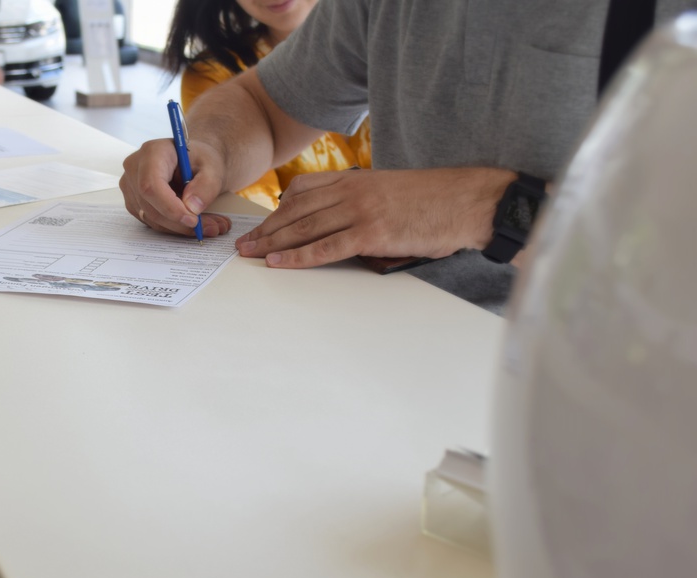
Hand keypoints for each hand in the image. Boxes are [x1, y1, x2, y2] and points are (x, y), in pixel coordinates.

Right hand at [120, 138, 232, 237]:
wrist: (194, 161)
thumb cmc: (200, 159)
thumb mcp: (213, 168)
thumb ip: (206, 186)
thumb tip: (192, 208)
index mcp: (152, 152)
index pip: (151, 185)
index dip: (170, 207)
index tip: (192, 219)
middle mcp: (135, 168)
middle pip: (150, 205)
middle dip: (180, 222)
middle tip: (210, 227)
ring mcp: (131, 186)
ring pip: (152, 218)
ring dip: (181, 227)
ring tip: (209, 225)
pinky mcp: (134, 202)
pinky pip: (152, 222)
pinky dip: (175, 226)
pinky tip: (193, 222)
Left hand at [235, 168, 516, 266]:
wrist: (470, 201)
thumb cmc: (437, 201)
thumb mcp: (392, 192)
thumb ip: (363, 203)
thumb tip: (343, 227)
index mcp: (356, 179)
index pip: (303, 191)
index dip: (277, 210)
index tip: (261, 224)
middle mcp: (352, 191)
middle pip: (296, 212)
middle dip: (265, 229)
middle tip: (243, 244)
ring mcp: (360, 211)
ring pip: (304, 229)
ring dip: (272, 243)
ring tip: (250, 255)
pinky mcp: (371, 233)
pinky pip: (325, 248)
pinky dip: (298, 257)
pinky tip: (279, 263)